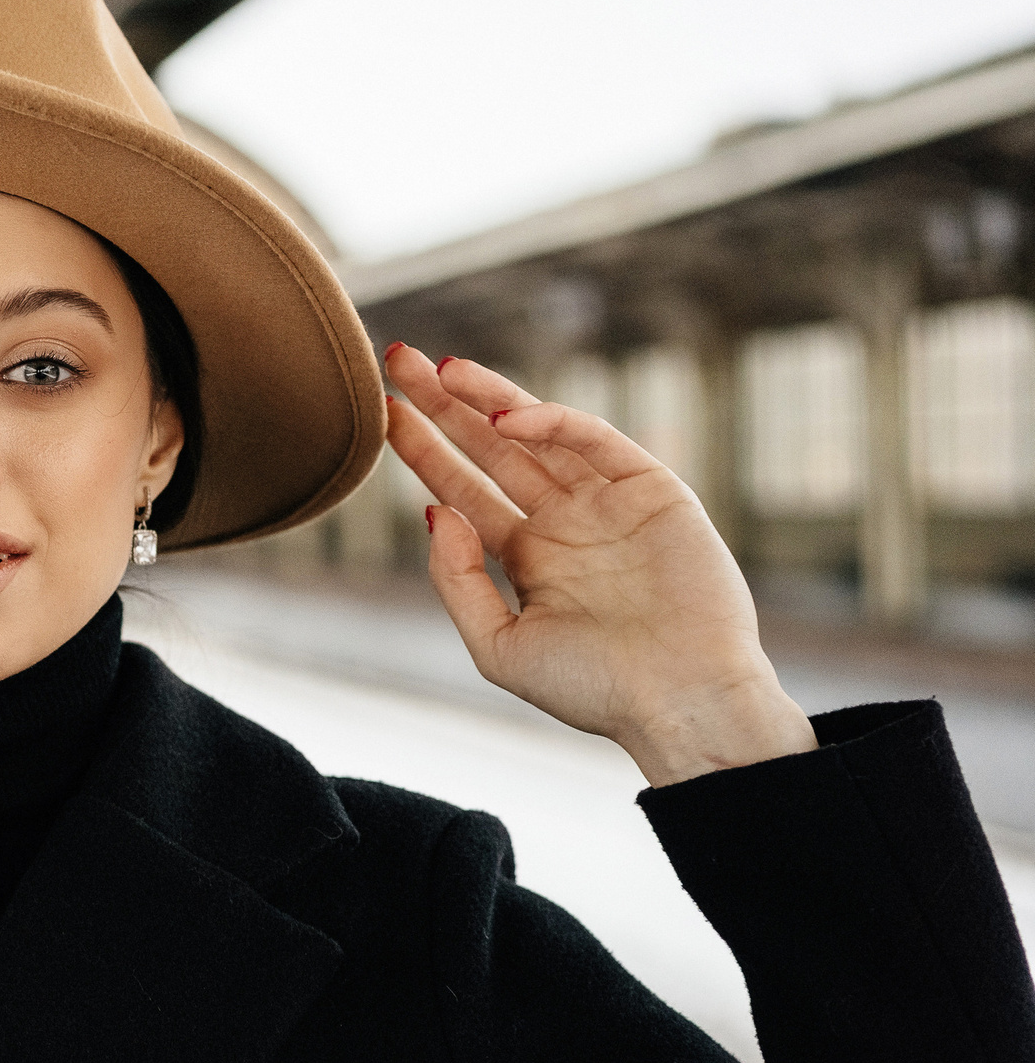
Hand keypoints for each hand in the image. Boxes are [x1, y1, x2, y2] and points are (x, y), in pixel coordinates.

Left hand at [383, 344, 814, 786]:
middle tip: (397, 360)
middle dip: (444, 406)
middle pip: (490, 449)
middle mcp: (563, 522)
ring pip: (537, 434)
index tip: (381, 413)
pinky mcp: (653, 490)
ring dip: (489, 398)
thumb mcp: (498, 645)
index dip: (422, 450)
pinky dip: (551, 422)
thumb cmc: (593, 688)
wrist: (680, 702)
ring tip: (439, 369)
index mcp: (526, 558)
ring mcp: (606, 503)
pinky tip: (501, 414)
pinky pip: (595, 441)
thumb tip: (432, 511)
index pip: (461, 489)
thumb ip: (458, 581)